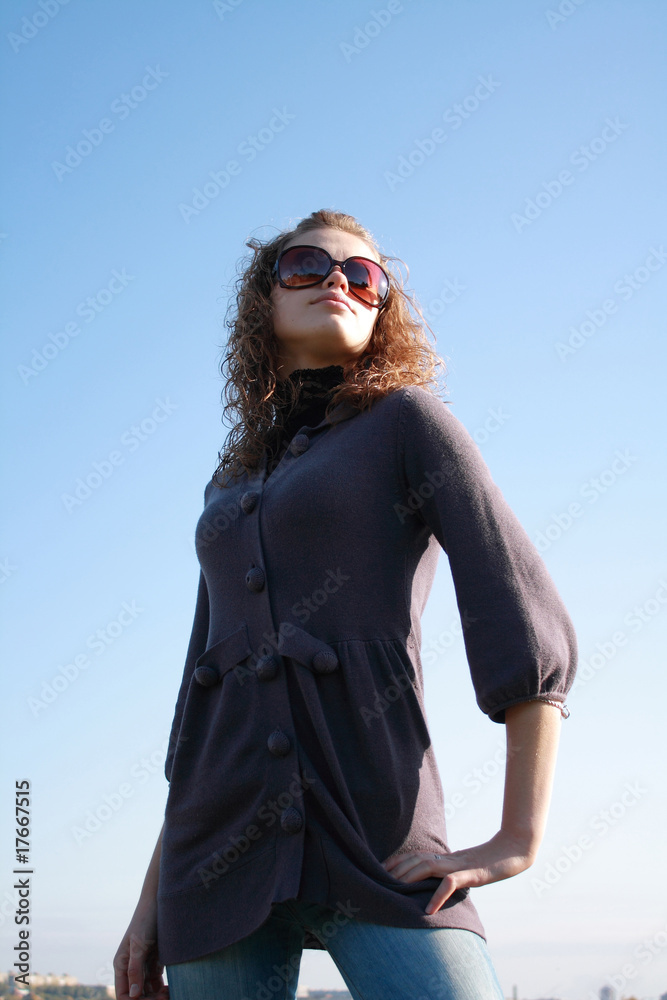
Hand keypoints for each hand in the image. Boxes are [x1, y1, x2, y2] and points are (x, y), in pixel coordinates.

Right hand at [113, 901, 169, 999]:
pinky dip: (163, 990)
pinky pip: (156, 984)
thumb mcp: (140, 944)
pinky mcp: (155, 962)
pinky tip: (172, 989)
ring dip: (157, 997)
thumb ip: (135, 969)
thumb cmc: (146, 920)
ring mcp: (143, 966)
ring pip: (147, 991)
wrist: (160, 902)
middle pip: (137, 995)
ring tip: (171, 994)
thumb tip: (133, 994)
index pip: (124, 995)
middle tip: (165, 997)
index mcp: (122, 965)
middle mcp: (130, 968)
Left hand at [381, 829, 535, 914]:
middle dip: (397, 869)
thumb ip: (452, 873)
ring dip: (409, 877)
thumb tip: (438, 882)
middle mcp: (449, 859)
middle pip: (417, 859)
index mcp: (446, 858)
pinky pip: (451, 884)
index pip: (417, 856)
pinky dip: (437, 896)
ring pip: (428, 867)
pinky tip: (428, 910)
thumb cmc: (490, 861)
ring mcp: (459, 866)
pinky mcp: (472, 874)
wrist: (513, 851)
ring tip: (395, 889)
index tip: (381, 869)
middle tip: (379, 879)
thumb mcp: (467, 868)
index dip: (398, 861)